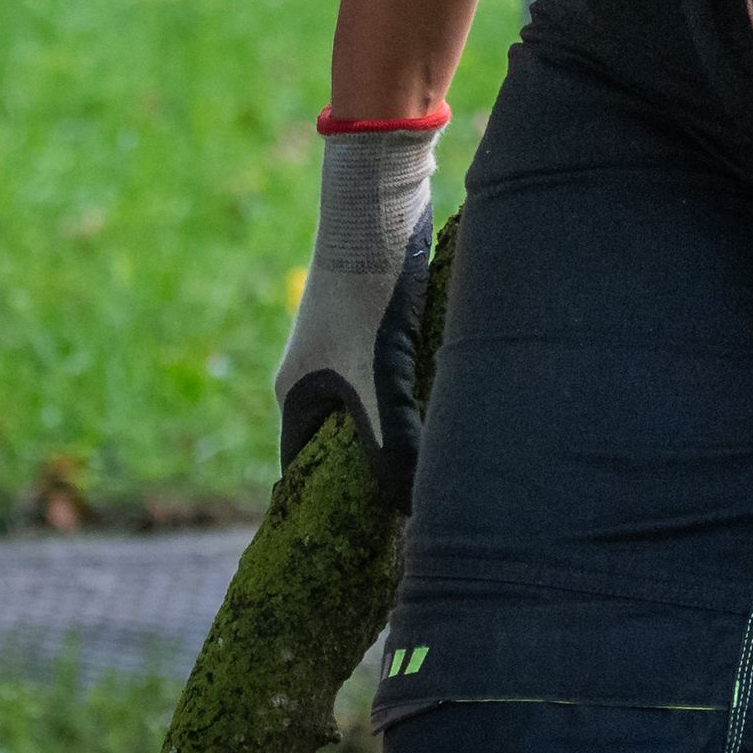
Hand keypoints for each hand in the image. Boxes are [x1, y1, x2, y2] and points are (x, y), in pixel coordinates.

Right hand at [275, 115, 440, 503]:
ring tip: (441, 479)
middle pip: (341, 447)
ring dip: (404, 441)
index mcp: (296, 396)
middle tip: (412, 519)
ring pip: (377, 415)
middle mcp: (318, 378)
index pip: (300, 473)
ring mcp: (351, 352)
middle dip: (372, 479)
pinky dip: (421, 406)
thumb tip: (410, 511)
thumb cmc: (368, 296)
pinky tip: (456, 422)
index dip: (324, 509)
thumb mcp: (377, 381)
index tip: (357, 546)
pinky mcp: (385, 330)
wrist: (381, 206)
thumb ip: (391, 447)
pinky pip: (400, 384)